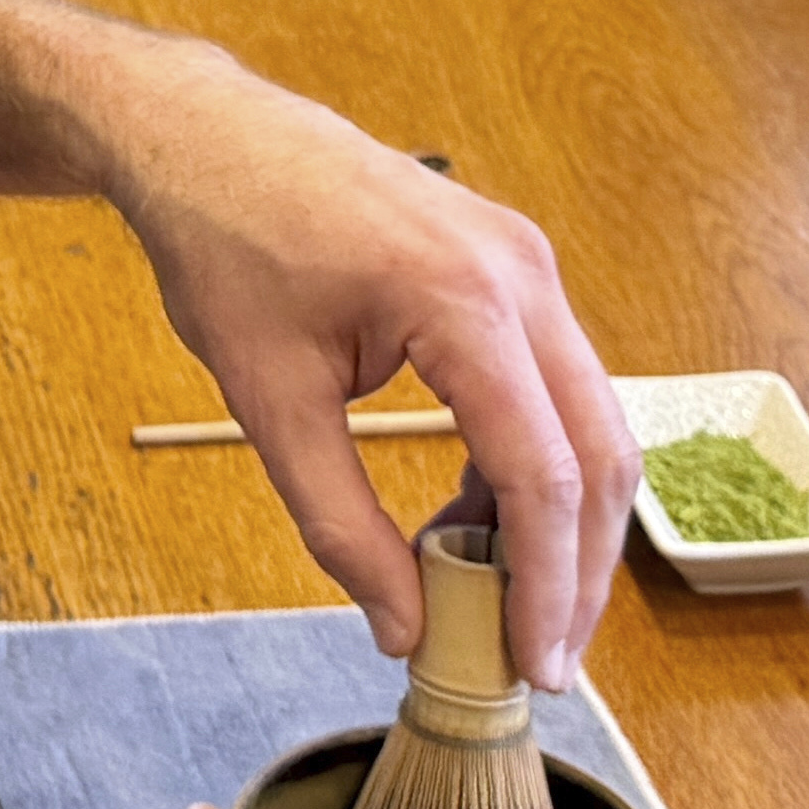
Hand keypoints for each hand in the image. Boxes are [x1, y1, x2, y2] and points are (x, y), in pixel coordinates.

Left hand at [94, 47, 632, 686]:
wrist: (209, 138)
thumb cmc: (227, 249)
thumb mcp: (269, 401)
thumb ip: (340, 523)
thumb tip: (405, 628)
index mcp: (463, 300)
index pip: (543, 473)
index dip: (547, 585)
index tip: (535, 670)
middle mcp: (522, 274)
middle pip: (599, 452)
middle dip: (580, 570)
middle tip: (543, 661)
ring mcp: (527, 262)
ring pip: (592, 421)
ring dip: (563, 521)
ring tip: (498, 604)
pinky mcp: (514, 266)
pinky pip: (556, 384)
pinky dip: (533, 464)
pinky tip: (470, 520)